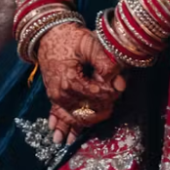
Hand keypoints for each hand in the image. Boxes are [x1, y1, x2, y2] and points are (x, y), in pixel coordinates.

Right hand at [38, 22, 125, 146]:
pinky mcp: (53, 95)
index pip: (97, 97)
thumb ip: (106, 62)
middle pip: (86, 111)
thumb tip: (121, 84)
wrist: (48, 33)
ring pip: (72, 117)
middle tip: (112, 102)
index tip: (118, 86)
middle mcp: (61, 93)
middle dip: (101, 110)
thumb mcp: (89, 43)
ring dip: (80, 126)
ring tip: (82, 137)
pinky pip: (57, 114)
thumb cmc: (70, 36)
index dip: (110, 93)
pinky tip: (60, 136)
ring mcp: (55, 96)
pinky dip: (61, 125)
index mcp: (71, 81)